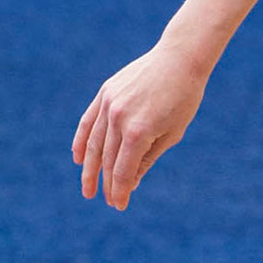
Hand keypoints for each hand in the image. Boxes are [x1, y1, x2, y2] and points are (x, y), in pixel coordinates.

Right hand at [72, 41, 210, 209]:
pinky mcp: (105, 92)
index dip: (120, 190)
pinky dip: (82, 141)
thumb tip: (130, 182)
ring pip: (94, 143)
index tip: (119, 205)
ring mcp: (109, 104)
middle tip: (106, 199)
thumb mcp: (173, 132)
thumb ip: (148, 158)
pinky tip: (79, 159)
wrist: (181, 58)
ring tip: (88, 188)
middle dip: (107, 183)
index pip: (123, 170)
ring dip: (90, 168)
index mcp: (139, 131)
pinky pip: (88, 122)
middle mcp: (119, 118)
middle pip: (108, 160)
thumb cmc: (184, 97)